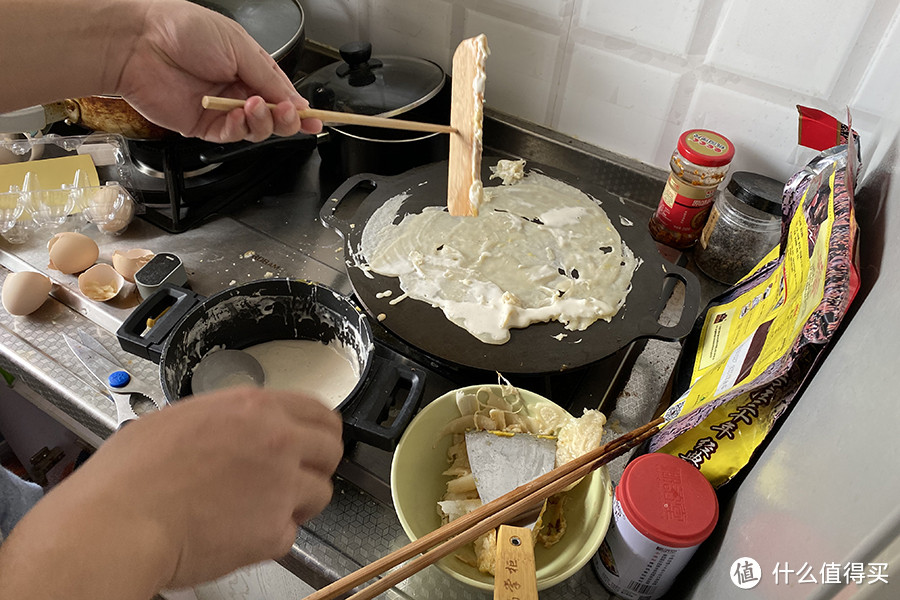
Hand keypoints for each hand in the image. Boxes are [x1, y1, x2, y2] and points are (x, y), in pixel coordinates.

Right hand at [114, 387, 343, 586]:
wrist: (118, 523)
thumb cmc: (131, 474)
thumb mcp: (180, 419)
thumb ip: (226, 419)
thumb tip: (237, 426)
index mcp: (254, 408)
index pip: (318, 411)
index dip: (319, 430)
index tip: (314, 442)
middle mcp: (278, 441)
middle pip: (332, 449)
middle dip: (318, 464)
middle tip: (296, 477)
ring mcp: (281, 486)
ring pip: (321, 492)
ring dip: (299, 502)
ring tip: (261, 509)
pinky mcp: (274, 531)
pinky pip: (290, 533)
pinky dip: (270, 537)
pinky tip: (238, 533)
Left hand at [117, 0, 321, 141]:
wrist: (138, 43)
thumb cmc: (182, 30)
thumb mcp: (240, 46)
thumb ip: (270, 77)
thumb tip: (297, 101)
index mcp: (250, 66)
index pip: (283, 94)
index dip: (301, 110)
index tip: (317, 121)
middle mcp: (237, 89)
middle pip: (274, 117)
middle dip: (286, 119)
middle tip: (289, 115)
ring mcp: (221, 109)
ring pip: (256, 130)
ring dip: (263, 122)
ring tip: (255, 106)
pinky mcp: (203, 126)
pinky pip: (231, 136)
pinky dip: (240, 129)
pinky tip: (238, 115)